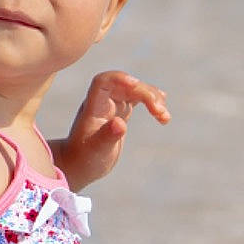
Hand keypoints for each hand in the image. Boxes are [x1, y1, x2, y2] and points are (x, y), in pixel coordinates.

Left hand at [59, 70, 169, 189]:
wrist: (78, 165)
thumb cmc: (84, 159)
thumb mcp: (96, 150)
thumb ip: (107, 136)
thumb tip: (120, 124)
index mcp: (94, 107)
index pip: (104, 82)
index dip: (120, 78)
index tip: (137, 85)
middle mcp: (103, 102)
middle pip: (126, 85)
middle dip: (146, 93)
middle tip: (160, 113)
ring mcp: (112, 106)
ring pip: (135, 91)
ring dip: (153, 98)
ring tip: (165, 117)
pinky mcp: (121, 113)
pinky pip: (138, 99)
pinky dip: (152, 103)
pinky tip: (162, 112)